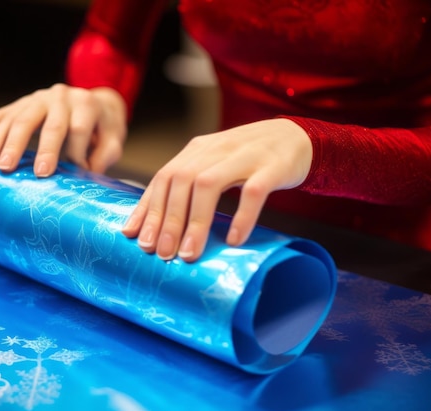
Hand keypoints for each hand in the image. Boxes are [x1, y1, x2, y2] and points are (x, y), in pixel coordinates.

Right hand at [0, 84, 126, 175]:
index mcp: (86, 105)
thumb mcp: (112, 138)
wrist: (94, 102)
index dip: (74, 153)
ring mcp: (39, 97)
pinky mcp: (23, 102)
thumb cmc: (102, 128)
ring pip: (20, 118)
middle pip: (47, 124)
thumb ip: (105, 155)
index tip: (72, 173)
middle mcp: (61, 97)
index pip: (77, 130)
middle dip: (34, 149)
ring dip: (4, 141)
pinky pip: (3, 114)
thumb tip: (86, 173)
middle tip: (19, 169)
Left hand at [121, 118, 312, 261]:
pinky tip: (233, 240)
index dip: (148, 207)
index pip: (164, 177)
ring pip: (210, 186)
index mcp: (198, 150)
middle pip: (181, 182)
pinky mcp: (272, 167)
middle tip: (161, 252)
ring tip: (188, 254)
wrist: (297, 137)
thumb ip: (190, 185)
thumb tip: (159, 224)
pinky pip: (253, 191)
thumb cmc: (248, 159)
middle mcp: (216, 149)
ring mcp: (244, 156)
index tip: (134, 236)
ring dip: (196, 222)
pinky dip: (241, 216)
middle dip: (167, 220)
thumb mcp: (214, 164)